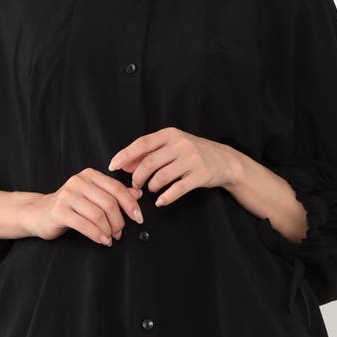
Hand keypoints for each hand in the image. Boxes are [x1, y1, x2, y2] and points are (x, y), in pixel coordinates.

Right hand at [23, 168, 143, 246]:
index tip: (138, 218)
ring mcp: (67, 195)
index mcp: (89, 175)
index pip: (116, 188)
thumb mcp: (93, 197)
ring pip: (98, 214)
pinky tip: (102, 240)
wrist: (39, 213)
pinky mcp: (59, 210)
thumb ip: (114, 194)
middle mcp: (78, 181)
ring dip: (108, 230)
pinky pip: (85, 224)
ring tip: (110, 238)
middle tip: (120, 233)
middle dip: (119, 221)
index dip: (130, 204)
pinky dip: (97, 235)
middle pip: (109, 202)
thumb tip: (137, 194)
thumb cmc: (70, 206)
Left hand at [107, 127, 238, 206]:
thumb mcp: (172, 147)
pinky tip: (160, 201)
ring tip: (150, 190)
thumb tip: (125, 164)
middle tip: (135, 186)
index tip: (112, 166)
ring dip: (151, 187)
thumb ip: (149, 153)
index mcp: (170, 135)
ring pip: (161, 177)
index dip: (125, 155)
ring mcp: (192, 159)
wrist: (224, 160)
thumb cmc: (193, 153)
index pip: (142, 144)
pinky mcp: (201, 174)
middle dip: (138, 178)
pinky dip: (166, 197)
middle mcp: (181, 144)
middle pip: (149, 163)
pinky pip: (178, 188)